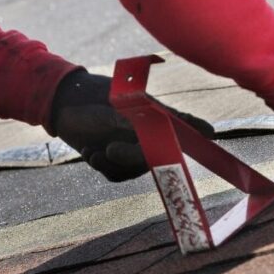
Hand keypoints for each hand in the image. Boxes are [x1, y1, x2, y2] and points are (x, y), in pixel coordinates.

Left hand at [50, 69, 213, 181]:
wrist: (62, 103)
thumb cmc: (96, 98)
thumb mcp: (125, 107)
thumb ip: (154, 121)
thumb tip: (201, 130)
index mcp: (154, 117)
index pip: (183, 128)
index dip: (198, 133)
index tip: (212, 133)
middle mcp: (146, 134)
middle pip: (152, 158)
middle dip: (130, 158)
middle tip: (109, 149)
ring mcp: (129, 147)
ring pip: (132, 170)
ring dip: (112, 164)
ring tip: (95, 150)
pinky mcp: (112, 159)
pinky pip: (116, 176)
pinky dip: (102, 167)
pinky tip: (91, 152)